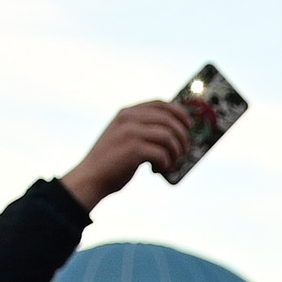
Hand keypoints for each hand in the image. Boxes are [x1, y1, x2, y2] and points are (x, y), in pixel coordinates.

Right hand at [61, 102, 194, 211]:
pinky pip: (162, 153)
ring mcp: (130, 132)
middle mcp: (129, 118)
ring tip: (168, 164)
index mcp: (127, 112)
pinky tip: (156, 170)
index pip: (161, 103)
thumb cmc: (113, 162)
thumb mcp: (125, 137)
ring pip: (169, 136)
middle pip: (169, 119)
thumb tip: (175, 133)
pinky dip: (165, 164)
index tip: (189, 126)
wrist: (92, 177)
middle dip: (182, 137)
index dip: (179, 113)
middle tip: (182, 152)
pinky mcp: (134, 149)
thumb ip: (143, 130)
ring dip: (175, 153)